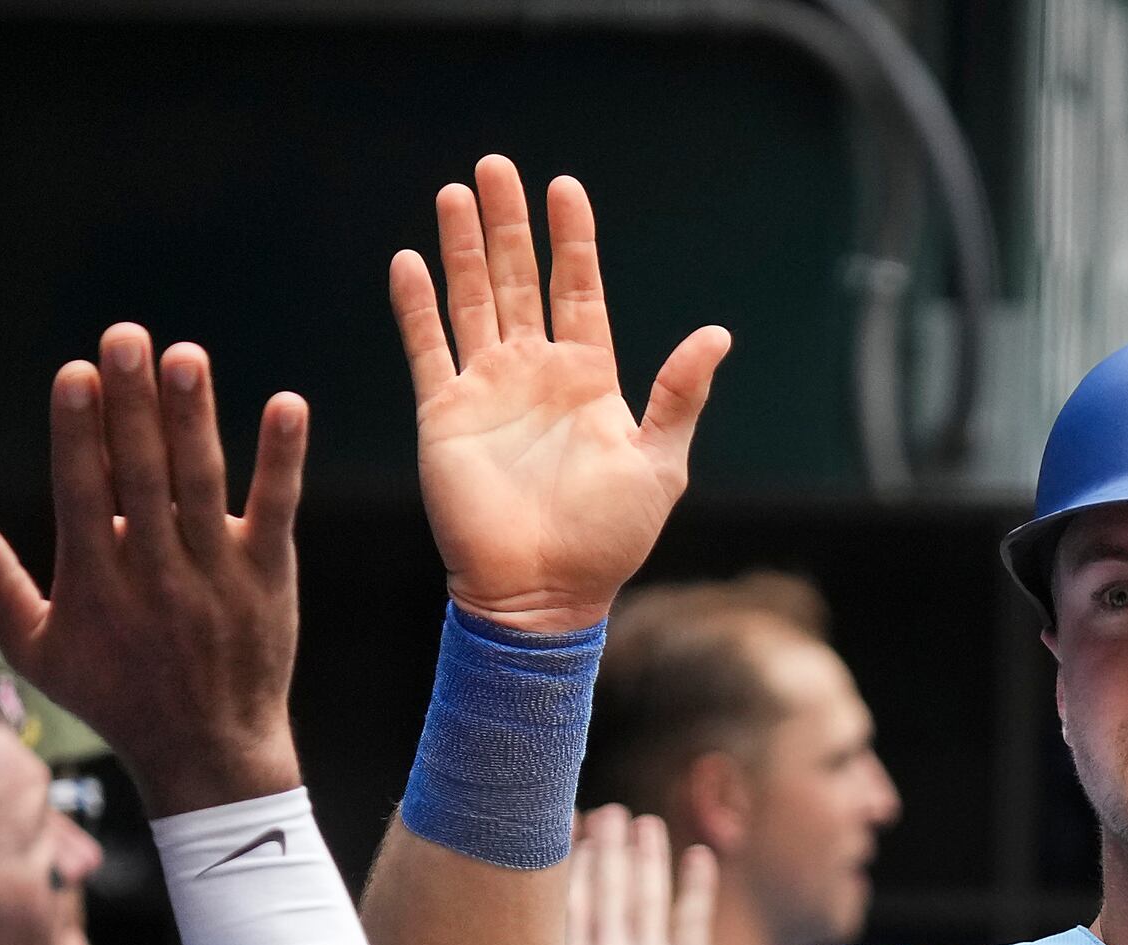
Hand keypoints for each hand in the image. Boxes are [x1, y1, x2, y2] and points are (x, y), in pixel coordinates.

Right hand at [0, 328, 306, 816]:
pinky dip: (282, 459)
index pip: (83, 493)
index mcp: (95, 583)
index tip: (76, 373)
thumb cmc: (115, 698)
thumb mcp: (37, 650)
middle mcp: (155, 573)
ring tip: (186, 355)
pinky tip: (287, 405)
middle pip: (142, 475)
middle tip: (126, 338)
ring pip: (202, 483)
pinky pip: (277, 509)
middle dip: (133, 404)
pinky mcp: (268, 577)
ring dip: (194, 416)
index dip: (80, 433)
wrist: (208, 752)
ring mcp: (215, 574)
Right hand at [390, 156, 731, 632]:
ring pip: (471, 301)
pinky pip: (428, 349)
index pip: (578, 289)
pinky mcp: (445, 416)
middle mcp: (535, 374)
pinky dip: (417, 307)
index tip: (564, 187)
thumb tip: (717, 334)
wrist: (543, 594)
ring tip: (456, 192)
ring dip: (462, 249)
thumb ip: (679, 395)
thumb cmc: (607, 539)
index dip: (571, 239)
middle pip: (517, 280)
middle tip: (496, 166)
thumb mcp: (660, 464)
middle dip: (508, 225)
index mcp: (589, 379)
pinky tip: (410, 261)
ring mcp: (487, 391)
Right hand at [560, 806, 716, 944]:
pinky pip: (692, 922)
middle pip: (607, 892)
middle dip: (607, 848)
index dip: (570, 860)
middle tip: (608, 813)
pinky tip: (699, 857)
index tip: (569, 825)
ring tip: (645, 825)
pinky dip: (697, 887)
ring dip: (646, 857)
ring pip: (646, 899)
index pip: (567, 904)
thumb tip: (506, 938)